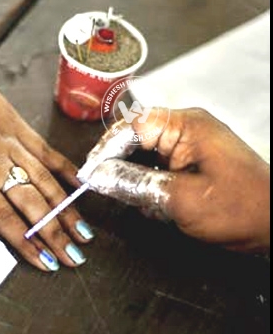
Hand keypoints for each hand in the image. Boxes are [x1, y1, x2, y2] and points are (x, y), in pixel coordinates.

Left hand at [0, 57, 93, 270]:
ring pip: (44, 182)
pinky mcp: (16, 126)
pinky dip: (63, 169)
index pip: (0, 215)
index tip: (46, 261)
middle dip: (54, 234)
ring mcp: (8, 143)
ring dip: (65, 209)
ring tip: (84, 232)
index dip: (25, 241)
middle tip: (75, 258)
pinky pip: (44, 151)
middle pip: (30, 204)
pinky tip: (79, 185)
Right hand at [87, 108, 269, 252]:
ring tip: (133, 197)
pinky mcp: (190, 161)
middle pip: (134, 139)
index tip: (90, 173)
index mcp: (185, 125)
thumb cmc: (243, 208)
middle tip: (103, 187)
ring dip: (133, 176)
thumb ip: (133, 183)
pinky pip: (156, 166)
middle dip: (118, 164)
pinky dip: (147, 183)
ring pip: (142, 154)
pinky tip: (151, 202)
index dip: (105, 149)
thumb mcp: (179, 199)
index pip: (130, 127)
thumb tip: (98, 177)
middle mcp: (185, 129)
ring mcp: (189, 145)